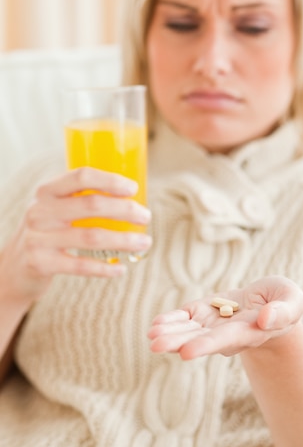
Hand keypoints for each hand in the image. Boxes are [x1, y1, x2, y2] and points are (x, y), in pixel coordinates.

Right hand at [0, 167, 150, 304]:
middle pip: (91, 205)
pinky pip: (80, 265)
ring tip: (144, 242)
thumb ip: (80, 199)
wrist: (13, 267)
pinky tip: (121, 269)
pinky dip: (105, 268)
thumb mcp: (55, 209)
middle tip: (146, 216)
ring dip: (124, 240)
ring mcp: (38, 238)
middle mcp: (40, 211)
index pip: (81, 176)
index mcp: (47, 191)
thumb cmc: (47, 232)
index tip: (133, 188)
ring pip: (91, 236)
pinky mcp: (40, 263)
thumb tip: (131, 197)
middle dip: (125, 210)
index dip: (110, 180)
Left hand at [148, 276, 302, 359]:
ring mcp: (214, 323)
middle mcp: (228, 334)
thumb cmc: (284, 303)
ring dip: (170, 333)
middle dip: (178, 342)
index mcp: (250, 332)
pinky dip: (172, 320)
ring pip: (189, 330)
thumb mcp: (293, 301)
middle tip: (156, 345)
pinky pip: (186, 317)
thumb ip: (283, 311)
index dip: (206, 345)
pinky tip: (156, 324)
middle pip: (200, 339)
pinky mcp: (205, 311)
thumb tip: (266, 319)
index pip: (226, 340)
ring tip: (151, 335)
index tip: (186, 352)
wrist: (270, 304)